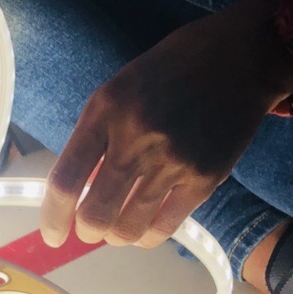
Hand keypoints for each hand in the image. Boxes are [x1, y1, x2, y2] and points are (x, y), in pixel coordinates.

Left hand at [39, 0, 292, 246]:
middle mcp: (136, 136)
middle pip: (95, 213)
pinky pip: (164, 226)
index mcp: (106, 110)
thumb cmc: (171, 71)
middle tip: (89, 228)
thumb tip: (77, 190)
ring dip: (116, 236)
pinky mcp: (204, 177)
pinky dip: (147, 236)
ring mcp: (172, 160)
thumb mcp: (119, 89)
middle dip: (87, 230)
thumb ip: (96, 135)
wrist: (241, 57)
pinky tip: (144, 230)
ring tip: (117, 230)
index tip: (51, 235)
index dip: (52, 217)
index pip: (65, 179)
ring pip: (128, 227)